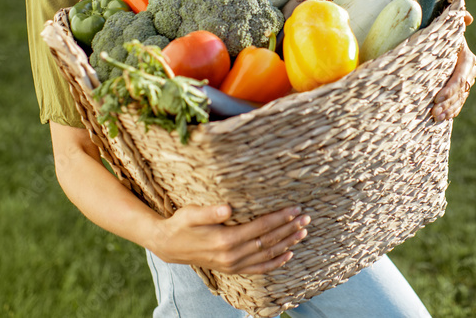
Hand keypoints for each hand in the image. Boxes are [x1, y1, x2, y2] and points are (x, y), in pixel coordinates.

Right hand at [150, 204, 309, 274]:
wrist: (169, 245)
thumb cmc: (181, 224)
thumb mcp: (191, 213)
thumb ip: (210, 211)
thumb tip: (228, 207)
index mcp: (225, 239)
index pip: (260, 227)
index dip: (279, 218)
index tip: (294, 209)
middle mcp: (232, 255)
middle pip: (268, 241)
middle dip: (289, 229)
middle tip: (306, 218)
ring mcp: (233, 264)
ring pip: (267, 255)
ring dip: (287, 243)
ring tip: (303, 232)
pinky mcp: (232, 268)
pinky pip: (259, 268)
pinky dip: (276, 263)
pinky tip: (289, 254)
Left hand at [432, 11, 475, 121]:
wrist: (441, 39)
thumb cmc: (441, 31)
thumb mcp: (446, 24)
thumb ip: (456, 17)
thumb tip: (468, 18)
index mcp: (466, 57)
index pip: (460, 76)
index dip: (450, 88)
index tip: (437, 98)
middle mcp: (469, 70)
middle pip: (460, 90)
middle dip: (448, 103)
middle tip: (434, 112)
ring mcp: (466, 80)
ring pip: (460, 98)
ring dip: (449, 109)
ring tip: (437, 117)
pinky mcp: (460, 87)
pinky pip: (459, 101)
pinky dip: (453, 110)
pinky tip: (445, 118)